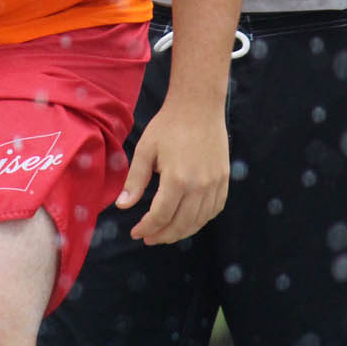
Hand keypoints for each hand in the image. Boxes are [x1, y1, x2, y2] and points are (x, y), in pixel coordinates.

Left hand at [117, 97, 228, 244]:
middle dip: (162, 235)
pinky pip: (214, 209)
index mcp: (177, 179)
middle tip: (148, 238)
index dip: (146, 228)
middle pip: (181, 224)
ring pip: (199, 220)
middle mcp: (199, 186)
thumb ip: (135, 181)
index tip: (135, 232)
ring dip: (180, 232)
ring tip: (165, 232)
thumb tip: (122, 205)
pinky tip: (188, 220)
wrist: (199, 107)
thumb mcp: (145, 150)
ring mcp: (215, 184)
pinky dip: (200, 220)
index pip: (161, 216)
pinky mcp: (224, 179)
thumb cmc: (168, 126)